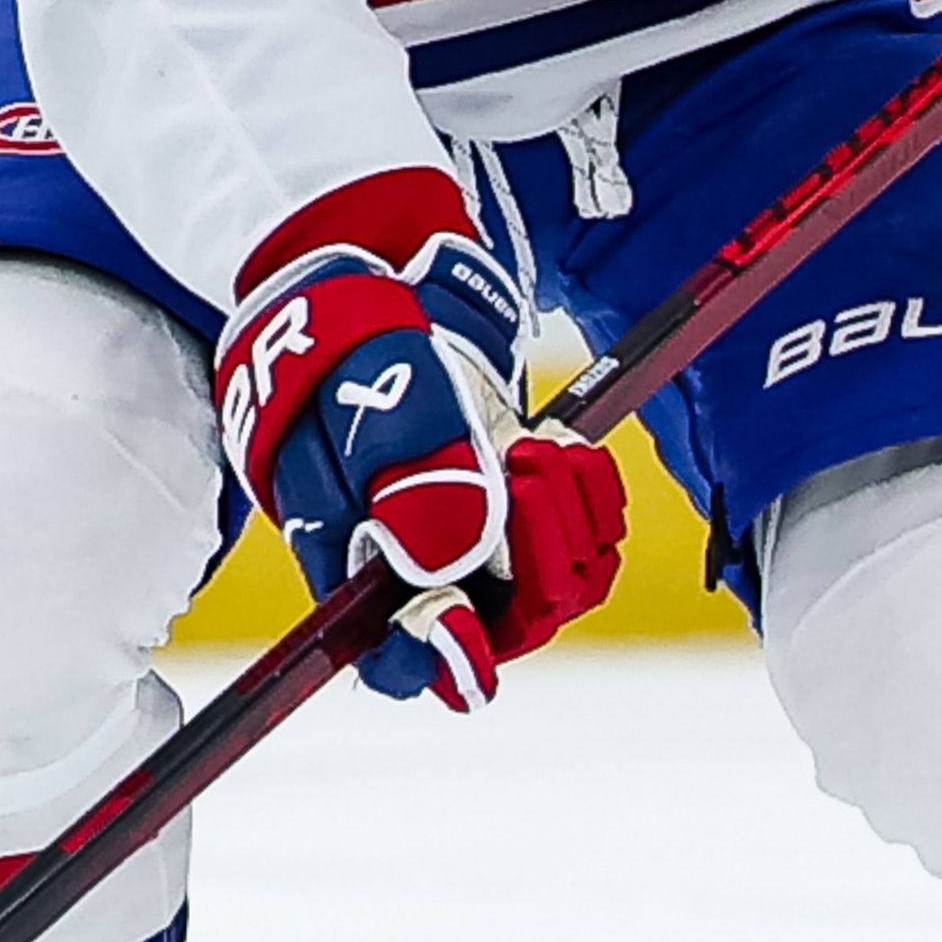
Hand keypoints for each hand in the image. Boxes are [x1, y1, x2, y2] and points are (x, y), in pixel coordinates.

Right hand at [214, 205, 627, 709]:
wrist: (382, 280)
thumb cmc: (354, 343)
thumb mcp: (375, 400)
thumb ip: (411, 484)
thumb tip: (443, 583)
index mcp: (357, 562)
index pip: (397, 661)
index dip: (441, 661)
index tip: (471, 634)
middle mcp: (421, 564)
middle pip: (504, 626)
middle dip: (533, 562)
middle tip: (520, 472)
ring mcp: (477, 533)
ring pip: (555, 586)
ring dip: (566, 523)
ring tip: (533, 448)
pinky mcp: (519, 497)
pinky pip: (584, 534)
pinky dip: (586, 493)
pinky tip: (554, 443)